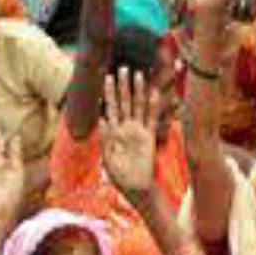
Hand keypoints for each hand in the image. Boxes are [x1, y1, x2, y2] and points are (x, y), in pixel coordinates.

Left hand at [101, 68, 160, 198]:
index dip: (107, 92)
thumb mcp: (106, 156)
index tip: (106, 75)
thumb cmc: (119, 175)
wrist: (135, 187)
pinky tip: (153, 92)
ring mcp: (138, 131)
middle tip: (122, 67)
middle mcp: (125, 127)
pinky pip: (151, 118)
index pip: (109, 106)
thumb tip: (102, 118)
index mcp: (112, 131)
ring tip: (137, 74)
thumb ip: (105, 137)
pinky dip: (152, 105)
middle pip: (124, 101)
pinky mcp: (150, 137)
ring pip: (138, 106)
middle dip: (122, 85)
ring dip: (137, 90)